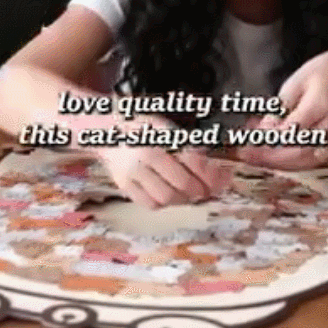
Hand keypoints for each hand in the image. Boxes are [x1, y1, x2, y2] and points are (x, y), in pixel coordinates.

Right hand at [95, 116, 232, 208]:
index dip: (212, 173)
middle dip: (202, 190)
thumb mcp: (165, 124)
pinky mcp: (123, 185)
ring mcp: (133, 171)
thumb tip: (213, 166)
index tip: (225, 178)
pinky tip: (171, 195)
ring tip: (192, 193)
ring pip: (168, 197)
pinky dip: (165, 203)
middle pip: (183, 183)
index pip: (193, 159)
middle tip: (211, 190)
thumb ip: (187, 143)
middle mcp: (146, 153)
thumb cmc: (139, 123)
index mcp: (160, 133)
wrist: (103, 127)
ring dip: (185, 199)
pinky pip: (150, 204)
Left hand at [236, 45, 327, 169]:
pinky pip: (315, 160)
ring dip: (280, 164)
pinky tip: (277, 158)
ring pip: (307, 162)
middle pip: (298, 152)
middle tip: (249, 156)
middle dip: (270, 158)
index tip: (248, 144)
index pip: (290, 132)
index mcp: (319, 106)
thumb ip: (279, 109)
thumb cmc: (323, 72)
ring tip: (259, 159)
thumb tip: (263, 131)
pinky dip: (295, 162)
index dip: (267, 142)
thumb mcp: (295, 83)